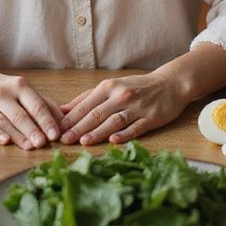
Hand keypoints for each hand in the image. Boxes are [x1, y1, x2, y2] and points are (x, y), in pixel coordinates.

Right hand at [0, 72, 63, 149]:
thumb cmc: (6, 89)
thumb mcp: (25, 90)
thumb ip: (45, 104)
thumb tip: (64, 121)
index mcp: (18, 85)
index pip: (36, 105)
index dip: (46, 121)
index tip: (55, 135)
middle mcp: (1, 93)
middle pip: (19, 115)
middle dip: (32, 130)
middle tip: (43, 143)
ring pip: (4, 122)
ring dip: (17, 136)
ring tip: (29, 146)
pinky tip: (5, 142)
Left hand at [58, 72, 189, 145]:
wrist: (170, 83)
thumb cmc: (136, 87)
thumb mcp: (111, 87)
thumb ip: (87, 98)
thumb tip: (62, 110)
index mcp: (109, 87)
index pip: (85, 105)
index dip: (70, 118)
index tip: (55, 128)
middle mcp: (121, 96)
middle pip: (97, 113)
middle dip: (78, 127)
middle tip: (63, 139)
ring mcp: (137, 107)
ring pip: (114, 121)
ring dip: (98, 131)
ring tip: (83, 142)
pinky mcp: (151, 118)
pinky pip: (136, 127)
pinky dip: (124, 134)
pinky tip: (113, 141)